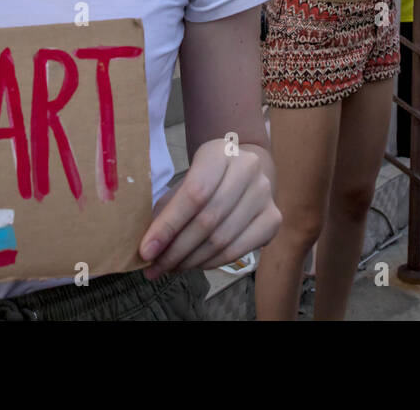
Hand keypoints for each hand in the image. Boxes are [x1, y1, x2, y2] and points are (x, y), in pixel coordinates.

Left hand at [138, 139, 279, 277]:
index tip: (146, 251)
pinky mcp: (273, 218)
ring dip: (191, 260)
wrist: (243, 172)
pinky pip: (238, 250)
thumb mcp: (183, 182)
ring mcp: (265, 194)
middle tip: (155, 266)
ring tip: (171, 267)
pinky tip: (195, 264)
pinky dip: (212, 262)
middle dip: (176, 250)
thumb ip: (166, 210)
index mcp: (220, 151)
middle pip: (208, 220)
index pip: (194, 194)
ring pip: (222, 239)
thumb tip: (148, 249)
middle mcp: (248, 168)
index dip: (168, 226)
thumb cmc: (206, 180)